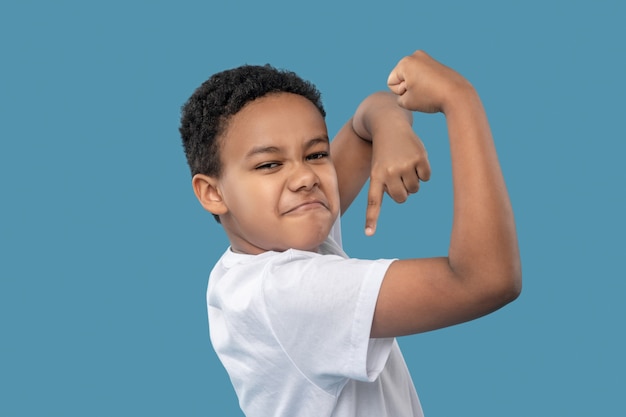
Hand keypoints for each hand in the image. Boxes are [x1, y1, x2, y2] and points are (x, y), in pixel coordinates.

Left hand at [365, 121, 429, 235]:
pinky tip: (415, 158)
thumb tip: (403, 198)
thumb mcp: (379, 167)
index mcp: (376, 176)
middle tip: (397, 175)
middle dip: (402, 191)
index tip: (369, 234)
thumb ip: (386, 186)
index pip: (373, 202)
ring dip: (412, 180)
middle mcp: (389, 172)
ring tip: (404, 164)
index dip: (371, 219)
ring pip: (415, 189)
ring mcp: (405, 165)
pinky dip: (423, 171)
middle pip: (402, 198)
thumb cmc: (384, 151)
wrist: (388, 124)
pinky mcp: (420, 158)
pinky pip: (426, 177)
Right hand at [387, 50, 470, 113]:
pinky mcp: (436, 63)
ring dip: (416, 86)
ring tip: (429, 90)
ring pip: (411, 78)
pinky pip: (422, 77)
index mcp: (405, 62)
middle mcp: (415, 55)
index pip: (391, 83)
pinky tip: (435, 88)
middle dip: (408, 87)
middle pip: (401, 78)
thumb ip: (399, 96)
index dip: (400, 93)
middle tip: (423, 92)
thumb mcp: (406, 102)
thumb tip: (408, 89)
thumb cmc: (430, 99)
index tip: (415, 93)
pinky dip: (426, 84)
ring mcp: (427, 58)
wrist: (457, 96)